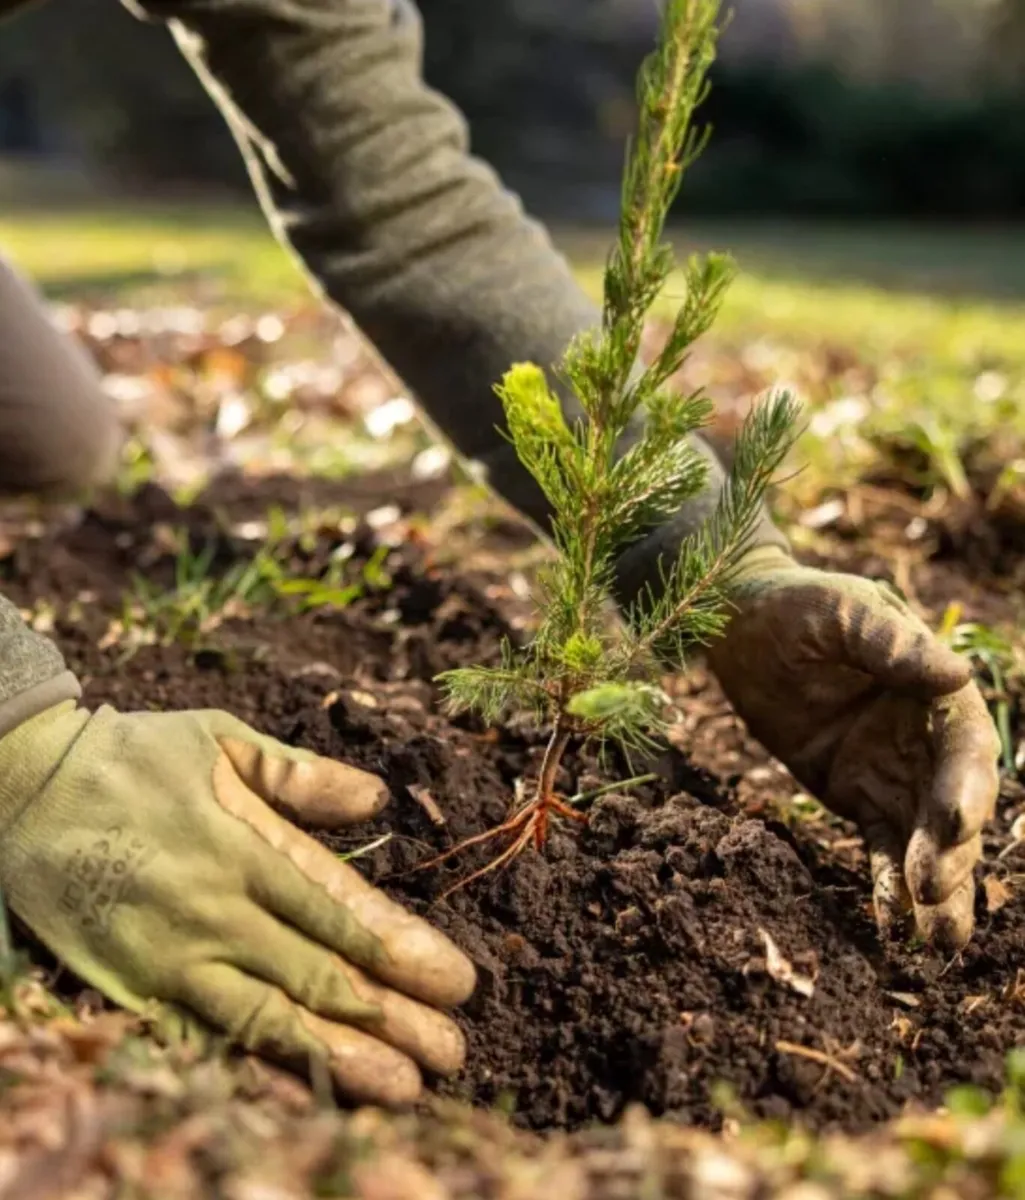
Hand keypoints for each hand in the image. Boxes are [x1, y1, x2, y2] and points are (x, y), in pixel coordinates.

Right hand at [0, 703, 474, 1104]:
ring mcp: (174, 956)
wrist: (22, 786)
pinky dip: (257, 1065)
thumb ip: (300, 774)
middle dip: (393, 1018)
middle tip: (452, 1053)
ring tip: (403, 1087)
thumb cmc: (132, 756)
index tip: (457, 982)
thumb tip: (376, 799)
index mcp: (245, 847)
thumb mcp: (221, 737)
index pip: (341, 914)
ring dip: (341, 1056)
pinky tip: (304, 1089)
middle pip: (319, 977)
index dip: (402, 952)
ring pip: (269, 1019)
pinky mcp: (135, 985)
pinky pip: (205, 1036)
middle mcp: (217, 910)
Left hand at [707, 547, 999, 950]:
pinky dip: (886, 885)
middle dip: (950, 853)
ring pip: (925, 839)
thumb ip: (890, 644)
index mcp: (934, 692)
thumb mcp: (839, 612)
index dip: (966, 788)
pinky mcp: (854, 793)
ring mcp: (891, 771)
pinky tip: (890, 927)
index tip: (953, 825)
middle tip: (931, 893)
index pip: (965, 749)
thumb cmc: (796, 606)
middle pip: (952, 806)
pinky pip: (879, 845)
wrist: (739, 624)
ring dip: (936, 890)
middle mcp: (923, 739)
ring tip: (939, 945)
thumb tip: (955, 678)